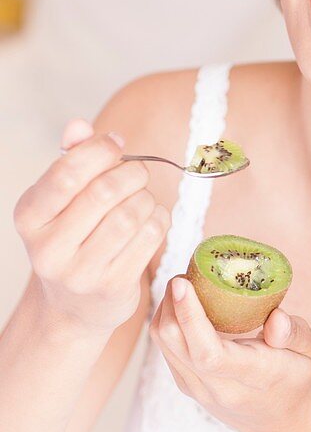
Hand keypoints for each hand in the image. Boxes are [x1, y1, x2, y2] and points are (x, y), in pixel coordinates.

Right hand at [13, 118, 169, 337]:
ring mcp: (80, 272)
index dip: (99, 151)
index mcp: (29, 216)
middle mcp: (48, 248)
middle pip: (104, 192)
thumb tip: (78, 125)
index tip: (115, 144)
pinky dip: (159, 220)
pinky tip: (152, 219)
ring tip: (143, 198)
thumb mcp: (61, 200)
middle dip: (131, 173)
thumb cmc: (72, 238)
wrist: (73, 306)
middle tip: (138, 173)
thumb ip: (70, 160)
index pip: (66, 173)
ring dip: (147, 198)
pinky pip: (149, 237)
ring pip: (131, 214)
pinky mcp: (112, 287)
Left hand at [149, 274, 310, 431]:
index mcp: (252, 377)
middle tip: (187, 273)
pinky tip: (184, 307)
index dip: (189, 316)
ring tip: (186, 286)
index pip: (209, 352)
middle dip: (171, 301)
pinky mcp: (188, 385)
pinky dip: (168, 322)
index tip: (183, 282)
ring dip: (166, 310)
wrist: (286, 429)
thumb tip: (275, 317)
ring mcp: (198, 390)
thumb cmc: (300, 381)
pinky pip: (166, 349)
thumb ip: (294, 333)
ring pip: (163, 344)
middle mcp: (218, 388)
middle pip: (174, 343)